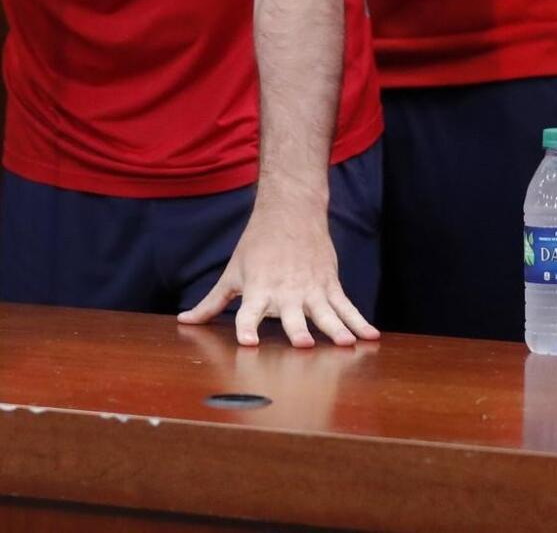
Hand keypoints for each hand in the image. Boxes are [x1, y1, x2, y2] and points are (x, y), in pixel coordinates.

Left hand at [176, 198, 377, 346]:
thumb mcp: (232, 273)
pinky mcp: (330, 284)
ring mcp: (311, 289)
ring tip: (346, 344)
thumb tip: (185, 321)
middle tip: (304, 345)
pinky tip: (371, 336)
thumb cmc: (256, 246)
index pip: (248, 314)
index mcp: (257, 291)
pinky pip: (346, 306)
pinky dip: (359, 322)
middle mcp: (284, 293)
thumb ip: (212, 302)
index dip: (247, 328)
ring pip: (326, 313)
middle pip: (291, 317)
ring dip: (336, 329)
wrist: (290, 212)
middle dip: (297, 331)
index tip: (248, 343)